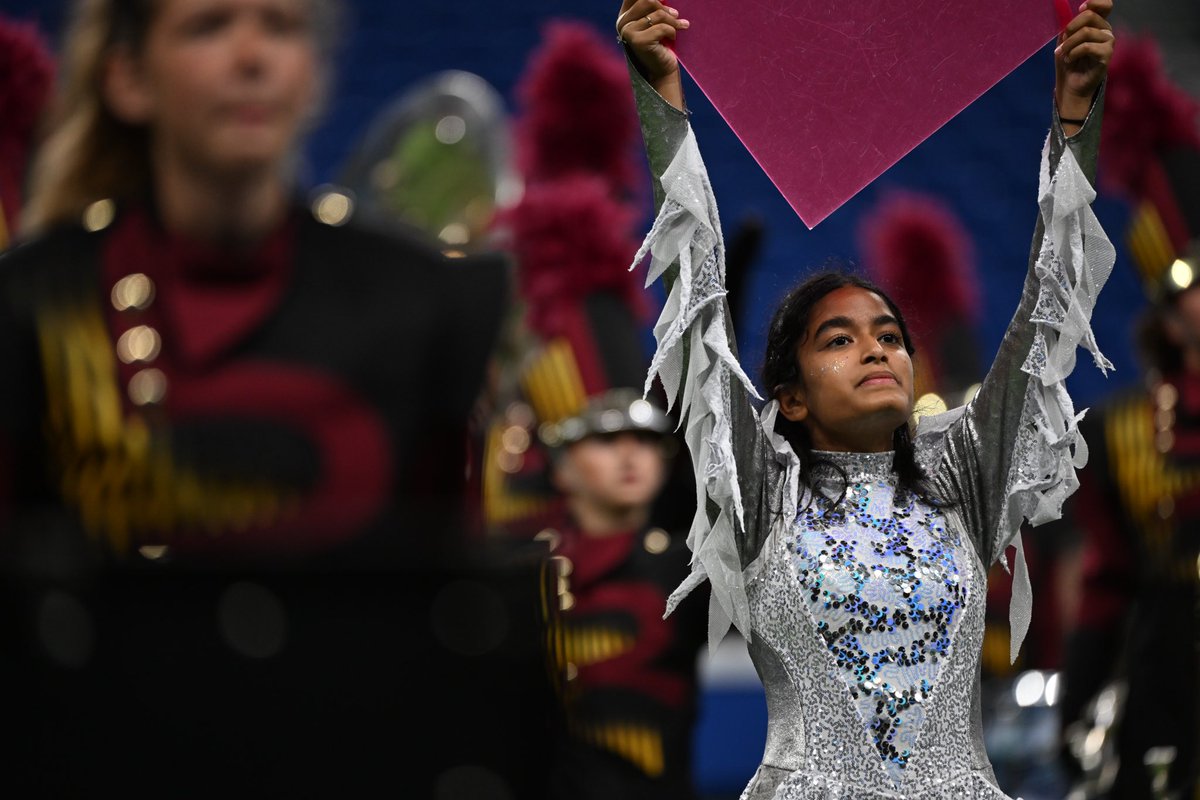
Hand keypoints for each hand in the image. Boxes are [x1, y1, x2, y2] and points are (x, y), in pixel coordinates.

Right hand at [616, 0, 688, 108]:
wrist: (662, 69)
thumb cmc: (661, 43)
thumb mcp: (655, 21)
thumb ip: (653, 7)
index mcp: (625, 14)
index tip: (664, 0)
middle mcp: (622, 22)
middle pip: (646, 0)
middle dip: (665, 7)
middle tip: (676, 14)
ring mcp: (628, 32)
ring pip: (657, 13)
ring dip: (673, 20)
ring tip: (680, 25)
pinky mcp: (638, 42)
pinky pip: (662, 27)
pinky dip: (672, 31)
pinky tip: (674, 37)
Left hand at [1055, 0, 1114, 122]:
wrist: (1070, 85)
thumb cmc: (1068, 62)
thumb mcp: (1065, 40)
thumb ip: (1070, 26)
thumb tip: (1074, 13)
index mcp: (1097, 24)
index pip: (1105, 5)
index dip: (1095, 2)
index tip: (1081, 8)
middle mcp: (1105, 31)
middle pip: (1091, 15)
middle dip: (1071, 26)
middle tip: (1063, 40)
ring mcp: (1108, 43)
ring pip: (1087, 32)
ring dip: (1069, 44)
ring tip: (1064, 54)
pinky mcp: (1107, 55)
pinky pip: (1087, 46)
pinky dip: (1073, 53)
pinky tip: (1069, 60)